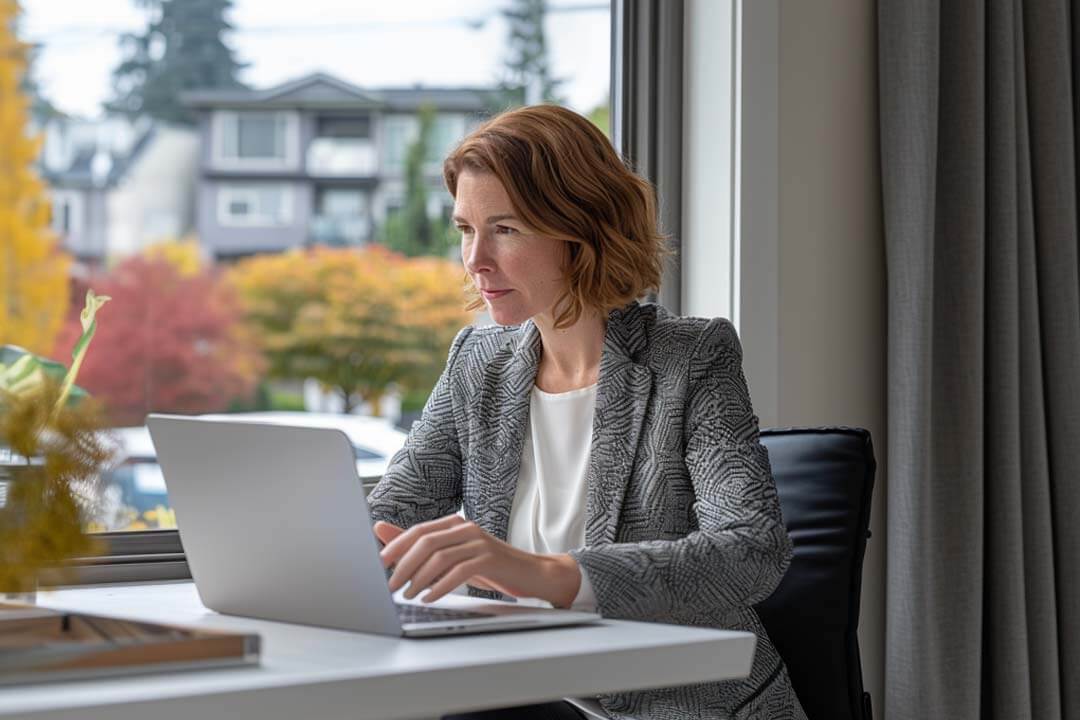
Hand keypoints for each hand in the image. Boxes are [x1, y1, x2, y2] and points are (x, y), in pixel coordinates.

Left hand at [373, 515, 580, 606]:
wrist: (531, 574)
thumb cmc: (489, 566)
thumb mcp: (452, 555)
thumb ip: (418, 544)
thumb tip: (380, 529)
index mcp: (453, 523)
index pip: (418, 531)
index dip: (396, 546)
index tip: (378, 564)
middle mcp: (465, 527)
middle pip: (426, 541)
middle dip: (403, 564)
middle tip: (389, 585)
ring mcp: (478, 541)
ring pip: (440, 556)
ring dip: (420, 578)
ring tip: (408, 595)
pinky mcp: (489, 558)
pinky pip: (459, 571)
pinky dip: (441, 586)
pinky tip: (431, 598)